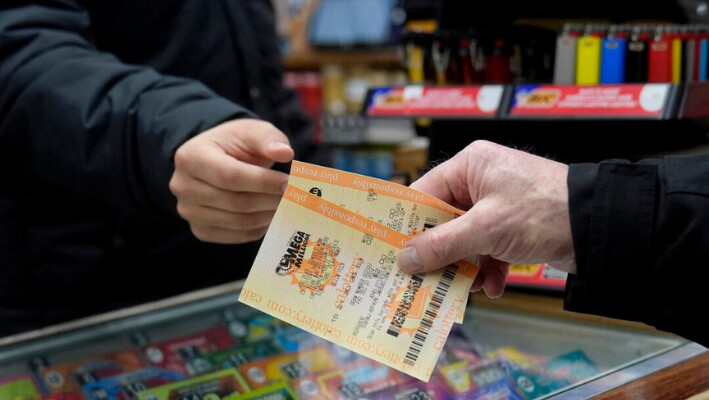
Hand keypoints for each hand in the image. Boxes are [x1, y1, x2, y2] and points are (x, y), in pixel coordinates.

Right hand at [169, 119, 293, 243]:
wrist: (217, 159)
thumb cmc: (236, 144)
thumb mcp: (251, 131)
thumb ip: (268, 139)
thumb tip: (285, 152)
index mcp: (190, 156)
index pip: (230, 176)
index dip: (263, 182)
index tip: (289, 183)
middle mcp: (182, 186)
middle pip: (235, 201)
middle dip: (270, 200)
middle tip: (294, 196)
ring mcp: (188, 211)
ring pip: (238, 221)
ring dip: (268, 215)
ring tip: (286, 204)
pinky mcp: (200, 229)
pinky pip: (235, 235)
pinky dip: (259, 228)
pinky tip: (271, 215)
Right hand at [397, 141, 574, 297]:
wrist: (601, 228)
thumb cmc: (544, 211)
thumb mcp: (486, 229)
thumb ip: (442, 245)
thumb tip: (406, 258)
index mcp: (471, 166)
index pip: (425, 193)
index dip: (408, 223)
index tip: (391, 250)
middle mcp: (481, 182)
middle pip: (443, 221)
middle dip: (438, 253)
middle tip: (421, 278)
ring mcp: (498, 206)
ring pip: (465, 240)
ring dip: (465, 266)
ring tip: (464, 287)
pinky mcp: (514, 227)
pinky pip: (488, 250)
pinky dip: (488, 269)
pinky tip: (493, 286)